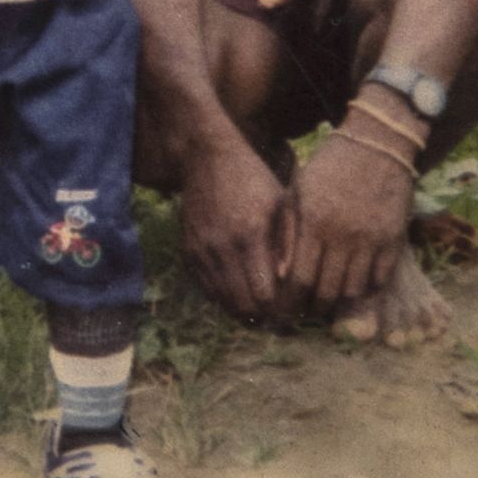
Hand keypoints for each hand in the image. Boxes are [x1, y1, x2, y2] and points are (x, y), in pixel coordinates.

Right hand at [178, 126, 294, 324]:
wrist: (207, 158)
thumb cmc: (253, 179)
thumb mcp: (281, 204)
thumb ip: (288, 244)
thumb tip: (289, 283)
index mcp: (251, 235)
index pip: (264, 294)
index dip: (278, 311)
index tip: (290, 313)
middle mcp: (222, 247)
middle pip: (242, 305)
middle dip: (261, 317)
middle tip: (276, 319)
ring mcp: (201, 251)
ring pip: (222, 301)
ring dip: (241, 311)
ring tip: (259, 311)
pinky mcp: (188, 252)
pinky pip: (206, 288)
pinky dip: (223, 297)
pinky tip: (238, 293)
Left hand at [284, 129, 411, 316]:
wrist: (379, 143)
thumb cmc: (331, 166)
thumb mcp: (300, 191)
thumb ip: (288, 232)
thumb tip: (281, 274)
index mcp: (315, 223)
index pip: (300, 279)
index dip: (292, 300)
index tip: (287, 308)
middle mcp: (344, 235)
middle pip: (327, 291)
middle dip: (314, 307)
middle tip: (308, 309)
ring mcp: (372, 239)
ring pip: (354, 290)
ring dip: (340, 299)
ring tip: (330, 298)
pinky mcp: (394, 239)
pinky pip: (380, 279)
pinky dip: (367, 286)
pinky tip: (356, 282)